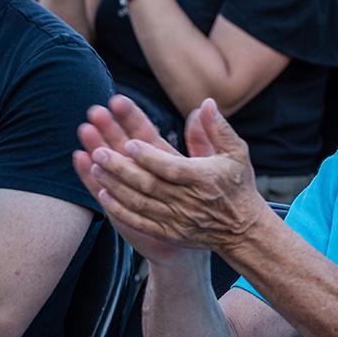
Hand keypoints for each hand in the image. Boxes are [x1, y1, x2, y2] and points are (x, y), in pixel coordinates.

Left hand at [74, 96, 270, 258]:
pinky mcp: (169, 233)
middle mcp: (188, 201)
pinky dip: (119, 210)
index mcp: (203, 178)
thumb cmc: (237, 185)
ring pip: (139, 202)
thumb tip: (206, 103)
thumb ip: (218, 128)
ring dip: (115, 185)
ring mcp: (177, 220)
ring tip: (95, 167)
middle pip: (148, 184)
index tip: (129, 142)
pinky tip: (103, 194)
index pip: (170, 167)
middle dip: (122, 168)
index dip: (148, 157)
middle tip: (99, 151)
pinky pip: (139, 222)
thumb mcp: (236, 153)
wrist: (242, 229)